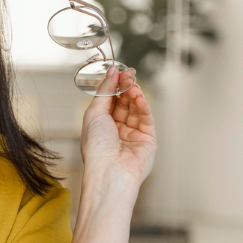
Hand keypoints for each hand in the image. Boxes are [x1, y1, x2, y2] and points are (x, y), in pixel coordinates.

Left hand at [79, 68, 156, 193]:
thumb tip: (112, 72)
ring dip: (135, 95)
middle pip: (125, 102)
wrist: (109, 171)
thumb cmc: (96, 147)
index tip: (119, 71)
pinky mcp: (147, 139)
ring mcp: (133, 134)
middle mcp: (117, 129)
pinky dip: (144, 106)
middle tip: (129, 75)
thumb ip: (105, 92)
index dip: (115, 85)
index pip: (110, 100)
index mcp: (101, 124)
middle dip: (126, 87)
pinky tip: (140, 97)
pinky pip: (147, 119)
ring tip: (133, 86)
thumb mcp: (94, 113)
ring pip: (136, 109)